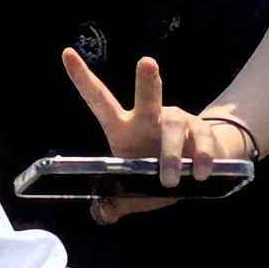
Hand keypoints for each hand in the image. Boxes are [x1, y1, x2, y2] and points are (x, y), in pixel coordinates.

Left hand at [50, 46, 253, 219]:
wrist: (197, 172)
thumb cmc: (156, 177)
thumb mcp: (135, 194)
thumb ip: (117, 204)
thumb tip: (102, 214)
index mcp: (123, 128)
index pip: (99, 100)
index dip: (82, 78)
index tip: (66, 54)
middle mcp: (149, 117)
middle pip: (147, 96)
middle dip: (147, 80)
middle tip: (147, 62)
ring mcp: (177, 120)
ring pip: (174, 128)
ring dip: (171, 155)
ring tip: (170, 180)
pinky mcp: (201, 130)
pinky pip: (201, 142)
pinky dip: (200, 159)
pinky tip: (200, 174)